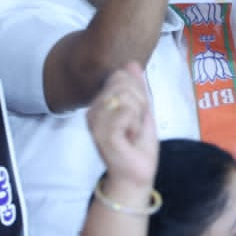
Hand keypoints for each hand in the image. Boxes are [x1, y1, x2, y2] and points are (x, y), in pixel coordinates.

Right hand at [86, 64, 158, 202]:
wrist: (137, 172)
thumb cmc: (138, 143)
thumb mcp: (142, 110)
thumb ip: (137, 88)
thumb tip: (132, 63)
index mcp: (99, 103)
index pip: (120, 76)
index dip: (139, 92)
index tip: (137, 113)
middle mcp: (92, 110)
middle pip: (123, 84)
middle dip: (140, 102)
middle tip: (136, 123)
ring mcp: (95, 123)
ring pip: (125, 97)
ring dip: (138, 114)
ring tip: (132, 131)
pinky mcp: (103, 134)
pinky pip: (125, 112)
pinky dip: (136, 123)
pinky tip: (130, 137)